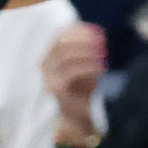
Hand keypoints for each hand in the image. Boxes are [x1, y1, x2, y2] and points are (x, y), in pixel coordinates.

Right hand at [43, 18, 106, 137]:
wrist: (79, 116)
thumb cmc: (84, 88)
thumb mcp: (86, 65)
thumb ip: (87, 50)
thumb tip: (97, 35)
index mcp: (51, 55)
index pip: (60, 36)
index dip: (78, 32)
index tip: (98, 32)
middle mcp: (45, 64)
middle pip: (60, 44)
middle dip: (82, 40)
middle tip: (102, 42)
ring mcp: (48, 77)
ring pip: (63, 56)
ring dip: (85, 52)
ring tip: (103, 54)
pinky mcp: (56, 89)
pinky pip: (70, 72)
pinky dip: (87, 66)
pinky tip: (101, 67)